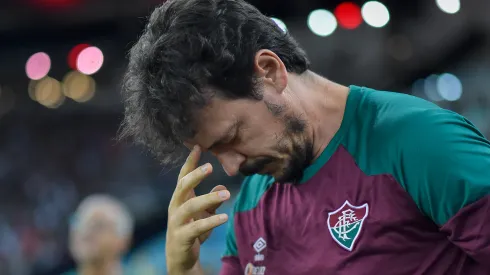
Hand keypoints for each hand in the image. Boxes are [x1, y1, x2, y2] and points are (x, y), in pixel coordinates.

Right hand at [165, 145, 230, 273]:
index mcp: (180, 198)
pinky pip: (196, 227)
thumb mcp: (204, 214)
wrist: (180, 258)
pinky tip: (224, 216)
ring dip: (208, 199)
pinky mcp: (182, 237)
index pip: (183, 176)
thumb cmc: (192, 231)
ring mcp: (176, 222)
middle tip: (210, 166)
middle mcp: (175, 207)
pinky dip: (211, 221)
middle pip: (183, 186)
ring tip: (227, 194)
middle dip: (195, 175)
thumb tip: (222, 187)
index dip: (190, 162)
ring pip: (190, 206)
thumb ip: (212, 201)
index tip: (197, 146)